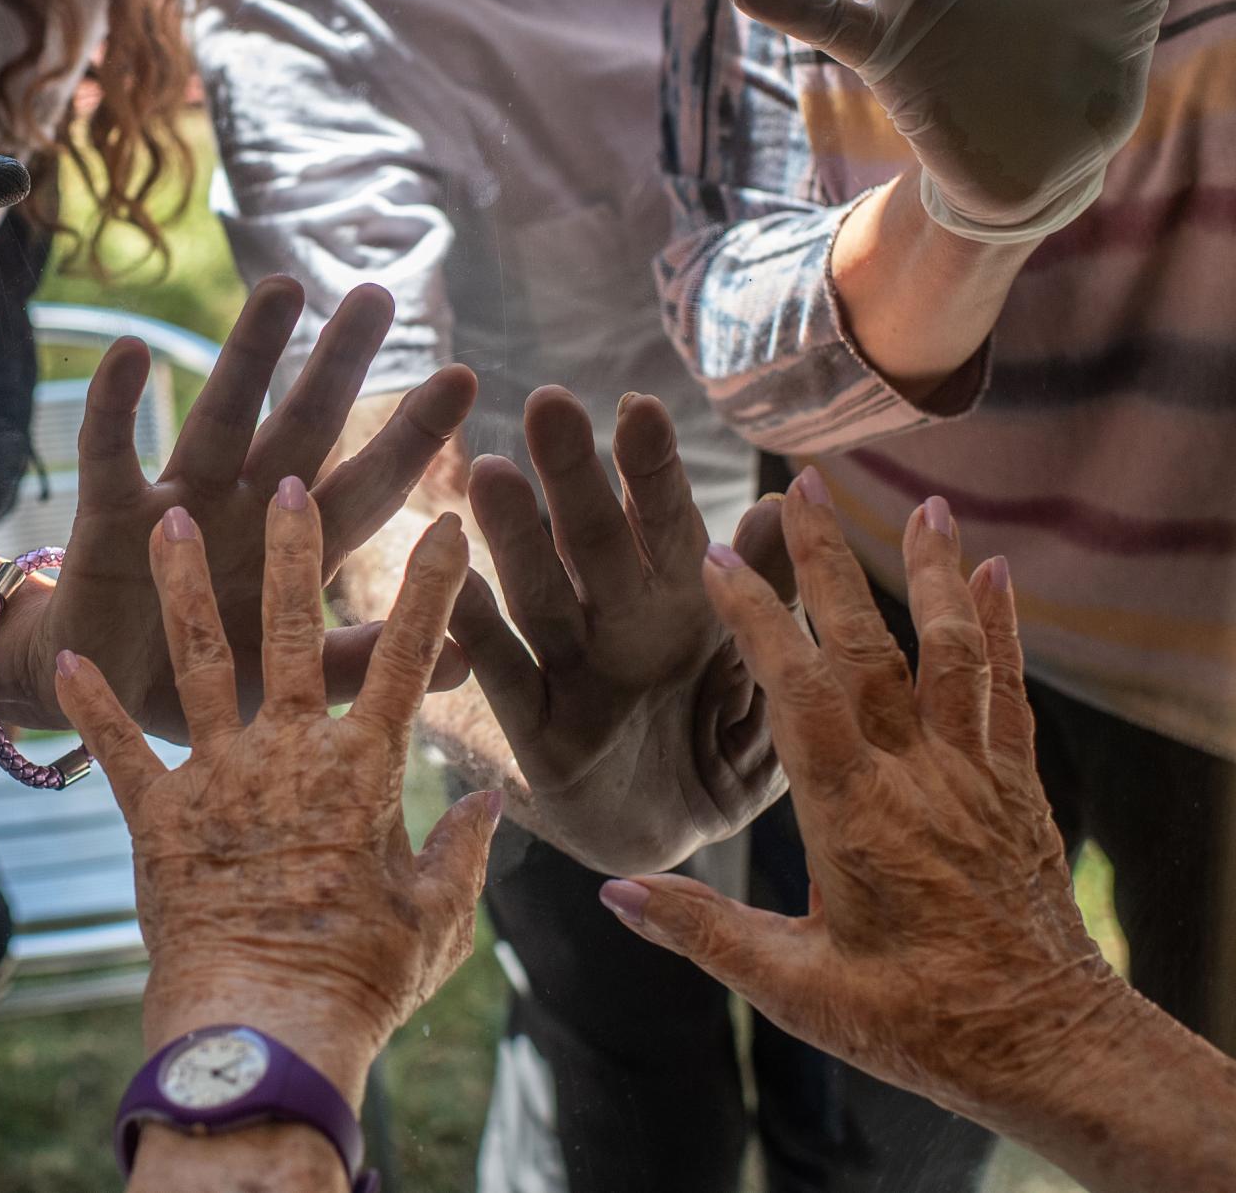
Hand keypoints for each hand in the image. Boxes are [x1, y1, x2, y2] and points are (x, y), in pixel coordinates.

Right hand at [10, 278, 478, 740]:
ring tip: (284, 290)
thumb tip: (471, 656)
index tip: (463, 377)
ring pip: (221, 417)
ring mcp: (179, 503)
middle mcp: (246, 508)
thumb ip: (365, 661)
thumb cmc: (205, 686)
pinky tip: (132, 350)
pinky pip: (110, 451)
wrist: (100, 704)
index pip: (367, 485)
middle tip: (378, 297)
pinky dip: (115, 404)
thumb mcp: (289, 682)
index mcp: (297, 549)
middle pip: (302, 427)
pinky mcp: (109, 517)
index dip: (410, 438)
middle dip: (339, 365)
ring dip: (249, 355)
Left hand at [52, 486, 502, 1103]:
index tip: (448, 524)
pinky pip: (116, 751)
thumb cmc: (362, 985)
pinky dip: (88, 707)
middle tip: (289, 481)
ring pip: (198, 661)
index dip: (432, 589)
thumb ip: (463, 853)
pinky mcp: (156, 820)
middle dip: (295, 551)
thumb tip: (494, 804)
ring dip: (183, 587)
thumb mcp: (438, 922)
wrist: (265, 1031)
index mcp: (366, 773)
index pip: (410, 659)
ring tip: (166, 520)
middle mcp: (290, 756)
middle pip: (297, 632)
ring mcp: (218, 781)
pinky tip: (66, 659)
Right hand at [448, 389, 789, 875]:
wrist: (680, 832)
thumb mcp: (764, 667)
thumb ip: (770, 590)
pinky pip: (507, 681)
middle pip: (594, 542)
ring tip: (489, 473)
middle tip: (549, 404)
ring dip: (516, 538)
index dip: (652, 469)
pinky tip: (452, 583)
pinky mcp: (540, 737)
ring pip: (542, 597)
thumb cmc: (722, 730)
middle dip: (574, 475)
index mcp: (681, 599)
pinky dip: (478, 634)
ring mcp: (574, 673)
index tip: (638, 406)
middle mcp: (619, 622)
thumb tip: (783, 503)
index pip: (666, 522)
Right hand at [597, 474, 1127, 1123]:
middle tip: (805, 484)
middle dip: (830, 561)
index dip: (756, 618)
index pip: (795, 692)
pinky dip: (1001, 628)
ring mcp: (974, 776)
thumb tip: (616, 890)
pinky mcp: (1016, 788)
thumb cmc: (919, 1026)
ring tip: (926, 504)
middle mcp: (915, 779)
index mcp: (852, 818)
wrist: (1049, 1046)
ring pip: (951, 652)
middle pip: (869, 647)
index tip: (718, 556)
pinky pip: (1007, 692)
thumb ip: (705, 933)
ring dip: (933, 571)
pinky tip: (996, 575)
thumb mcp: (798, 992)